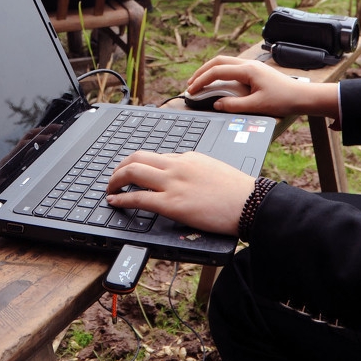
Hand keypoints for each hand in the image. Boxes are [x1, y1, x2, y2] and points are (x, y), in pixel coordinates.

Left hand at [105, 151, 253, 235]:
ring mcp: (173, 184)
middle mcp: (177, 166)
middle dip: (119, 167)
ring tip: (110, 188)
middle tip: (114, 177)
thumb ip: (193, 170)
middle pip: (137, 157)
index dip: (137, 164)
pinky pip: (138, 198)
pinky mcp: (172, 204)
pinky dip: (121, 199)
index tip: (130, 171)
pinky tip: (114, 202)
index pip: (155, 156)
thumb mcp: (212, 169)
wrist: (251, 203)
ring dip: (115, 180)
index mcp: (188, 157)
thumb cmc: (238, 191)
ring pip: (133, 172)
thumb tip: (180, 177)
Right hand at [186, 56, 338, 118]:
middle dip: (202, 71)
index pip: (217, 71)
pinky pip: (232, 66)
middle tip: (190, 84)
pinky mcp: (255, 71)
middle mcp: (248, 64)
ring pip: (225, 62)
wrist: (302, 96)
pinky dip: (220, 72)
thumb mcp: (257, 106)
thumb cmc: (283, 100)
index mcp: (247, 70)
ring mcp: (252, 66)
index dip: (201, 80)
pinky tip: (217, 81)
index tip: (191, 90)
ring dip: (210, 70)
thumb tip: (217, 103)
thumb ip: (234, 105)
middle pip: (218, 61)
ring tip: (200, 81)